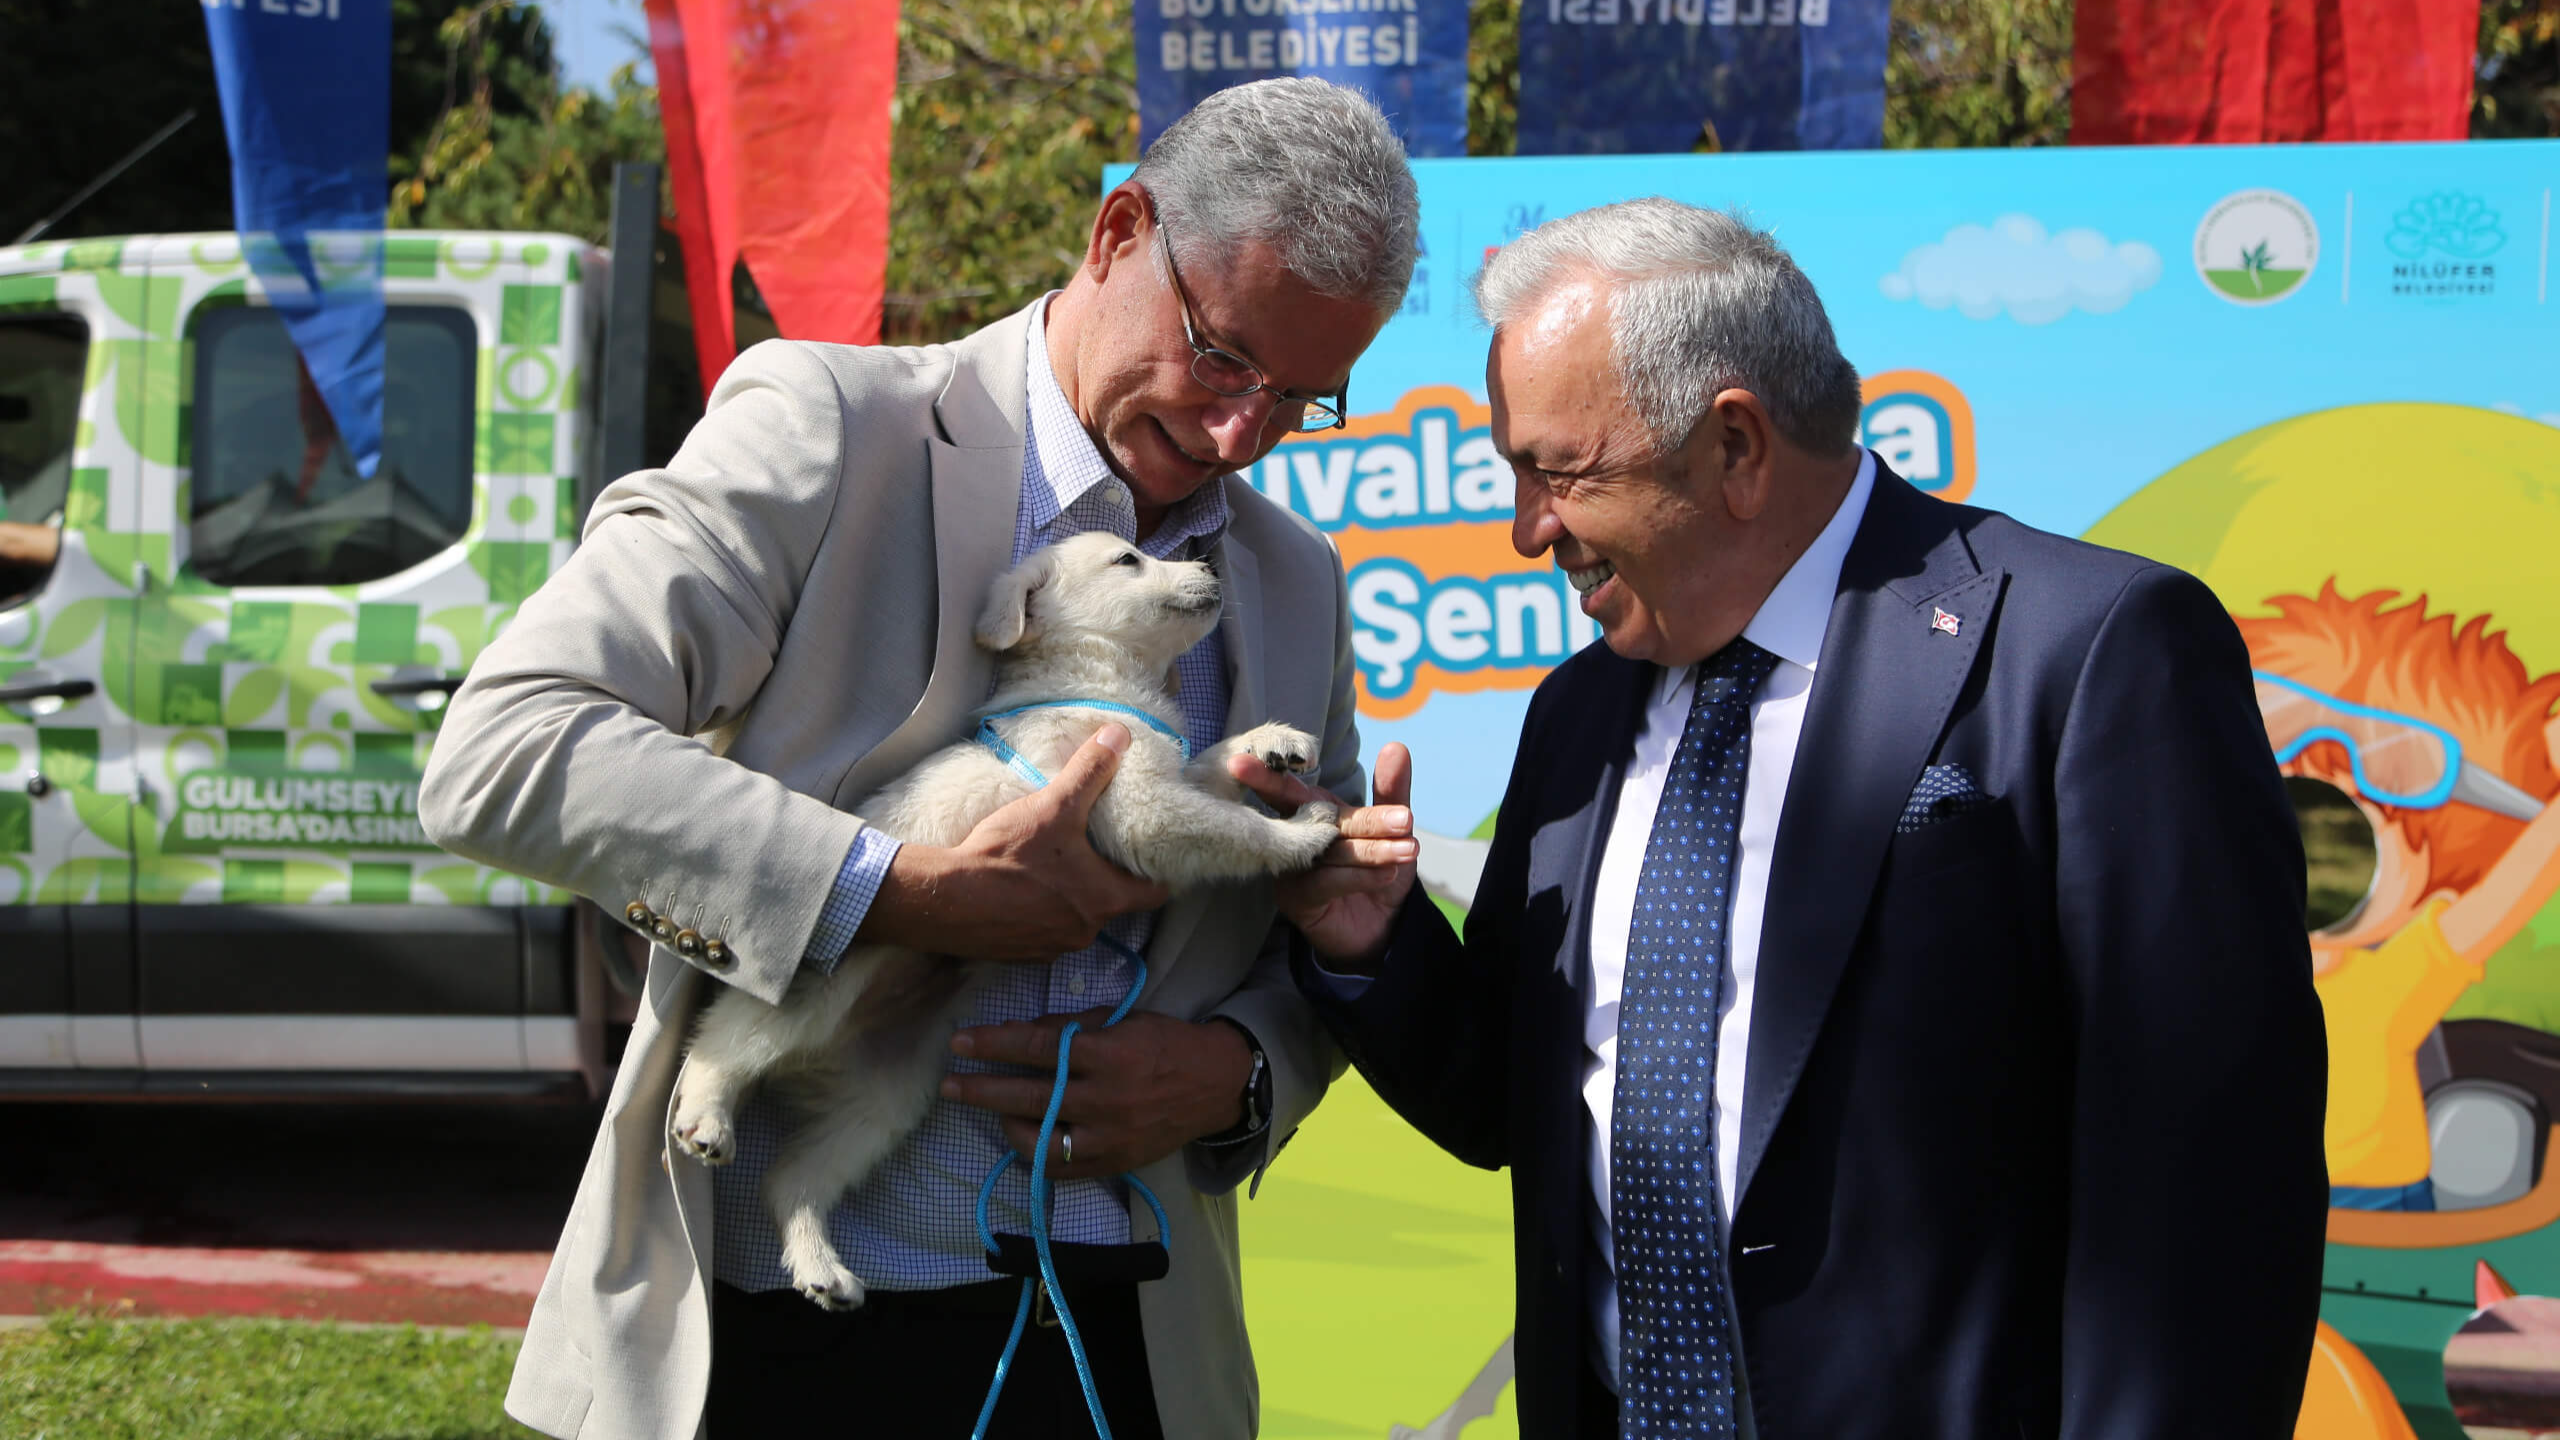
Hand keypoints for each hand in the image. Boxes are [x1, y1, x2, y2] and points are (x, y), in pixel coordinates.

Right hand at [858, 724, 1170, 960]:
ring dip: (1069, 897)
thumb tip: (1121, 735)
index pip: (1155, 893)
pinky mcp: (1021, 954)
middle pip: (1113, 904)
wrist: (944, 900)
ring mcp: (1052, 948)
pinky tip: (1021, 889)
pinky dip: (1037, 912)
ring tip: (1054, 866)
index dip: (1157, 872)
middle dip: (1105, 879)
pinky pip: (1042, 932)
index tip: (1150, 854)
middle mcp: (1086, 932)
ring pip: (1076, 919)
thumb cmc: (1007, 856)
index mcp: (1105, 900)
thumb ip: (1091, 772)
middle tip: (1096, 849)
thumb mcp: (1054, 806)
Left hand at [941, 1011, 1253, 1179]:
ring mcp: (1108, 1137)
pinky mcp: (1113, 1163)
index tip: (961, 1040)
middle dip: (982, 1088)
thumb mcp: (1123, 1020)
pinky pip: (1060, 1167)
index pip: (1038, 1047)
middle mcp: (1106, 1099)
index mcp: (1109, 1054)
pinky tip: (1020, 1137)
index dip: (994, 1044)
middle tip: (950, 1082)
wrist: (1217, 1084)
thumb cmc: (1166, 1043)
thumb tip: (1022, 1029)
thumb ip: (1073, 1026)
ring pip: (1039, 1138)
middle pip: (1029, 1095)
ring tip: (989, 1110)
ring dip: (1005, 1123)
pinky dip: (1034, 1153)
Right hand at [1233, 742, 1416, 969]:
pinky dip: (1360, 876)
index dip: (1270, 775)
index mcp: (1307, 812)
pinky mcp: (1296, 899)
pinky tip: (1389, 874)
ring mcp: (1289, 868)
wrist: (1381, 928)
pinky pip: (1325, 881)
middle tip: (1406, 818)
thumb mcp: (1392, 830)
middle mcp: (1290, 836)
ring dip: (1373, 851)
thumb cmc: (1379, 871)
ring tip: (1409, 850)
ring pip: (1329, 851)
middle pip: (1322, 820)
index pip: (1294, 790)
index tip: (1250, 761)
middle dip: (1368, 821)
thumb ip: (1391, 792)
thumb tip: (1397, 746)